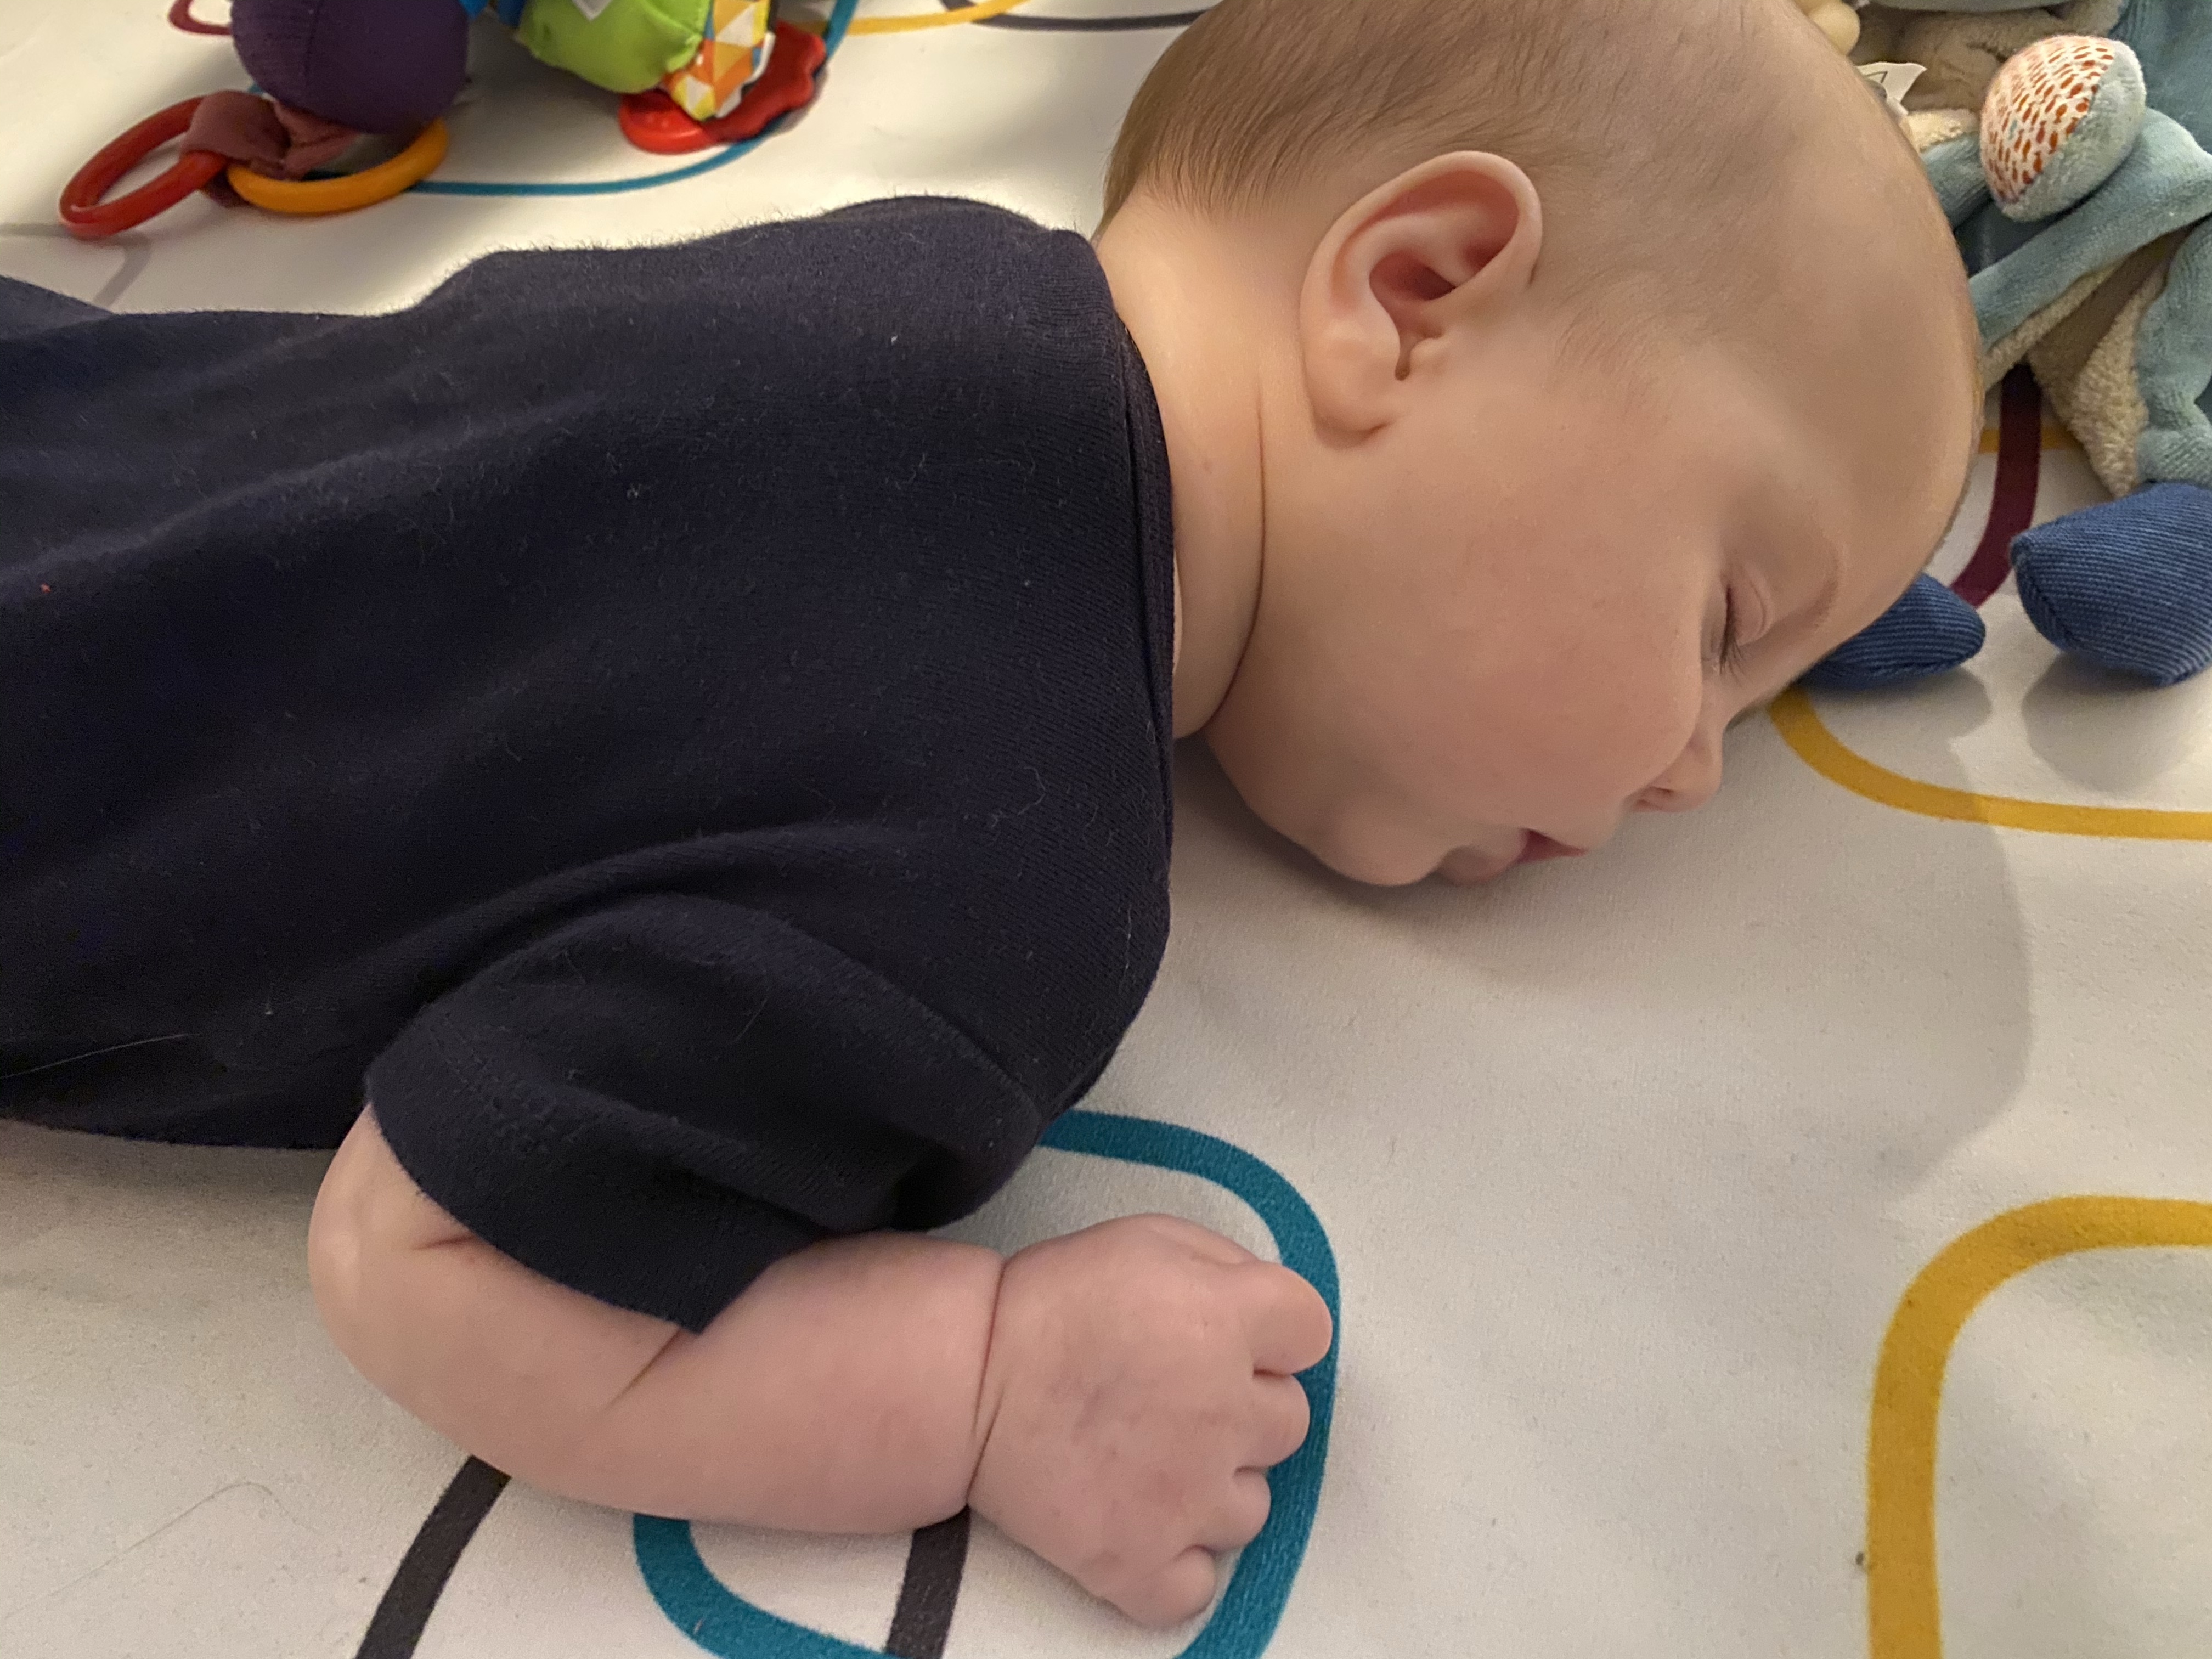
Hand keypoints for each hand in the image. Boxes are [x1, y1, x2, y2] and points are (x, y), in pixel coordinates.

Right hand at [965, 1214, 1331, 1625]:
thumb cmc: (1053, 1301)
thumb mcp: (1147, 1239)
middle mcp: (1223, 1412)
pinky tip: (1145, 1521)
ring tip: (1151, 1457)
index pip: (1311, 1332)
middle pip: (1289, 1420)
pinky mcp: (1141, 1563)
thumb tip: (1268, 1309)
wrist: (962, 1379)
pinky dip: (1176, 1563)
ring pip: (1251, 1506)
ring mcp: (1187, 1498)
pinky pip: (1198, 1585)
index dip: (1273, 1332)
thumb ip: (1227, 1266)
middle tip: (1175, 1393)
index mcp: (1225, 1322)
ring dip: (1214, 1484)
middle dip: (1243, 1406)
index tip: (1232, 1335)